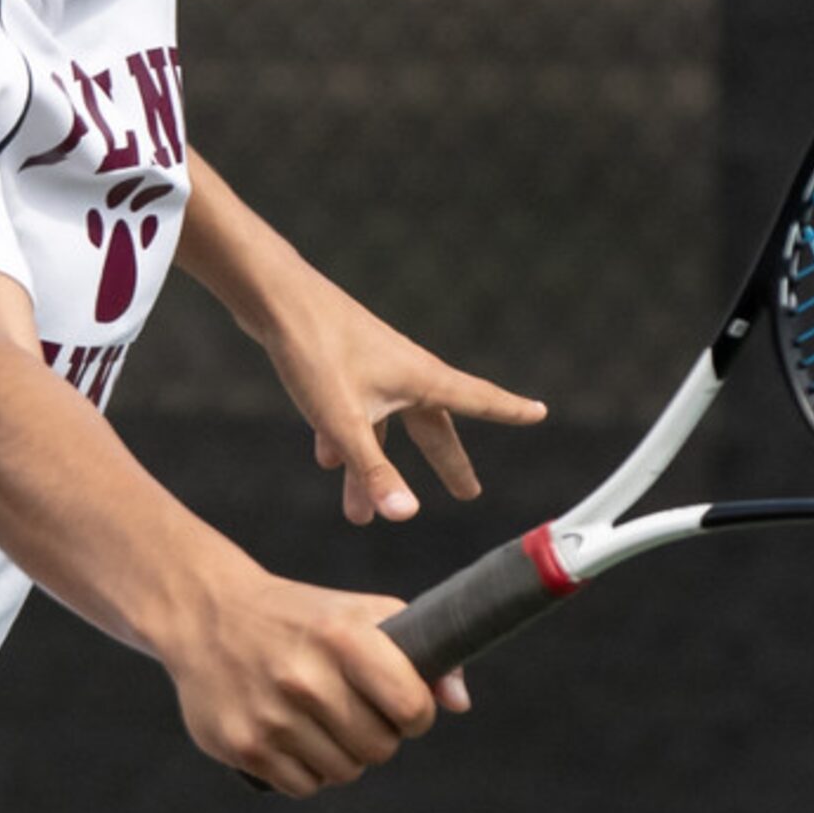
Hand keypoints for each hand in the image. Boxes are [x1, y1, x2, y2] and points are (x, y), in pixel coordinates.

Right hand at [158, 570, 464, 796]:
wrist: (207, 615)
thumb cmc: (300, 618)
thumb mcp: (357, 614)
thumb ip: (417, 650)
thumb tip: (460, 702)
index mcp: (341, 636)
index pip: (411, 706)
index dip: (416, 712)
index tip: (403, 704)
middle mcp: (304, 677)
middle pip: (381, 748)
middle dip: (378, 735)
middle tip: (354, 710)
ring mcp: (272, 716)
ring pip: (345, 772)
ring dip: (342, 754)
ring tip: (320, 719)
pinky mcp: (244, 746)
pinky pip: (305, 787)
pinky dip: (307, 770)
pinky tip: (292, 734)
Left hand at [259, 268, 547, 524]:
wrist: (273, 296)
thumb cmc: (314, 350)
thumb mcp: (344, 420)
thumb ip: (372, 470)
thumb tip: (405, 516)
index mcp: (420, 378)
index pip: (479, 399)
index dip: (510, 410)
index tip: (540, 413)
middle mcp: (403, 371)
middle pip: (432, 426)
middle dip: (445, 462)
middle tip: (466, 492)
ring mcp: (371, 367)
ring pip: (383, 427)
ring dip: (375, 468)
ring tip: (361, 515)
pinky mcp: (339, 364)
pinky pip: (352, 410)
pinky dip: (344, 439)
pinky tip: (324, 460)